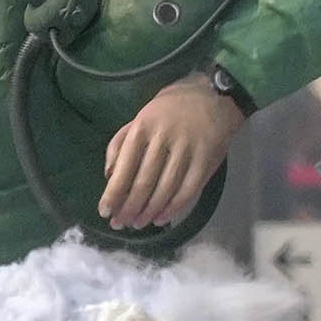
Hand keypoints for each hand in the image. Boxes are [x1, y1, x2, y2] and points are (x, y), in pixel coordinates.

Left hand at [99, 76, 243, 232]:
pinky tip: (161, 218)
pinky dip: (173, 208)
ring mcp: (186, 151)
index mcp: (143, 127)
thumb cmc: (171, 107)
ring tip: (138, 223)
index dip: (113, 193)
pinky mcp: (206, 161)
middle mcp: (163, 139)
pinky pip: (187, 191)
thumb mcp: (141, 115)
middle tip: (120, 223)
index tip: (105, 211)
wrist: (214, 96)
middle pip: (143, 182)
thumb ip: (121, 142)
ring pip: (164, 189)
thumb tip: (108, 174)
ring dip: (149, 211)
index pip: (124, 166)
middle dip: (129, 207)